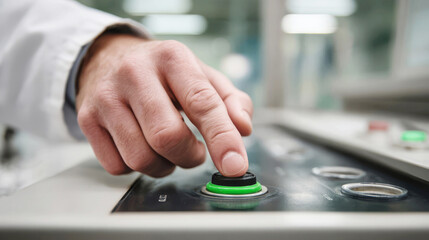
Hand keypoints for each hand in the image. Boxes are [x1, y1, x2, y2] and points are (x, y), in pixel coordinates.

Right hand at [76, 33, 252, 177]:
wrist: (109, 60)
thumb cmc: (163, 73)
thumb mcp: (201, 75)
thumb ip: (229, 100)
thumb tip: (242, 128)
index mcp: (171, 58)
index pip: (201, 103)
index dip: (222, 138)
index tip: (234, 164)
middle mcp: (135, 73)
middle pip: (167, 137)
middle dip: (189, 155)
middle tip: (194, 151)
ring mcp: (107, 97)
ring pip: (141, 158)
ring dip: (164, 165)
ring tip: (167, 148)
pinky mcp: (88, 119)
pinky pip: (118, 166)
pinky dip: (137, 167)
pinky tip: (141, 146)